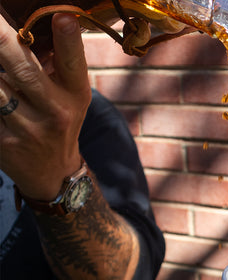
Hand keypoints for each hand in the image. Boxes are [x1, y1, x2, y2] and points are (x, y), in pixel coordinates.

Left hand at [0, 13, 90, 199]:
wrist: (51, 170)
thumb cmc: (60, 120)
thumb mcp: (71, 97)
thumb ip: (56, 66)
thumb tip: (30, 29)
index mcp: (76, 94)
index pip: (73, 63)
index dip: (68, 40)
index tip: (62, 17)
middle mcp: (55, 111)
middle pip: (22, 69)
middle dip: (1, 38)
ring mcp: (28, 129)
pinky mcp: (2, 142)